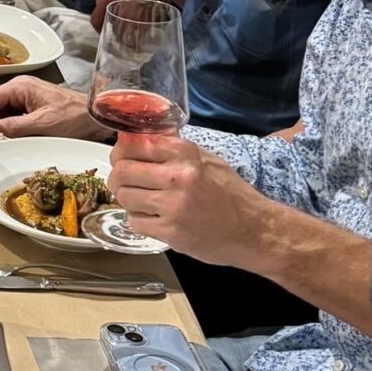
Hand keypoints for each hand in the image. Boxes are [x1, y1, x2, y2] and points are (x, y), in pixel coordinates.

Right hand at [0, 75, 105, 141]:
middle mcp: (21, 88)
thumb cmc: (74, 116)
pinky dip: (17, 126)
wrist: (94, 117)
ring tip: (21, 136)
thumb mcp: (42, 125)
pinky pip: (16, 115)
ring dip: (9, 126)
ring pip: (4, 112)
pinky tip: (28, 134)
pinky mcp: (33, 105)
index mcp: (20, 86)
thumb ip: (13, 126)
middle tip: (9, 137)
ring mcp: (27, 96)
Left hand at [107, 133, 257, 259]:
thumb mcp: (207, 159)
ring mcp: (173, 206)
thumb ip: (174, 148)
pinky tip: (153, 218)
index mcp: (185, 154)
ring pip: (125, 197)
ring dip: (127, 199)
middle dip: (118, 176)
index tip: (121, 156)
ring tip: (141, 201)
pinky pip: (135, 222)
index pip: (134, 144)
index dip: (121, 150)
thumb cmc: (231, 194)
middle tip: (123, 181)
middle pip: (123, 171)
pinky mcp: (171, 232)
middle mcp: (177, 177)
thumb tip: (139, 138)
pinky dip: (139, 220)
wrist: (253, 230)